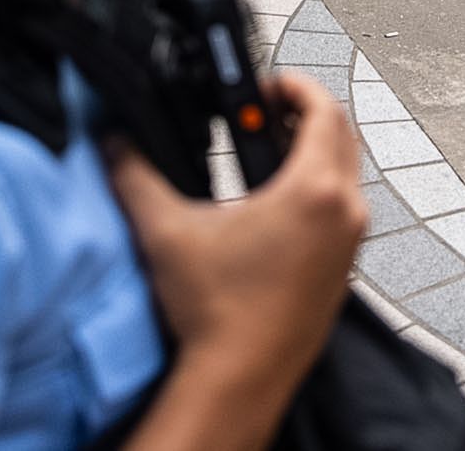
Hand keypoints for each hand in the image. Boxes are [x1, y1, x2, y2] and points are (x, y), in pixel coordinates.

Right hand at [109, 74, 364, 412]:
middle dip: (305, 113)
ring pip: (345, 176)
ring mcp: (349, 246)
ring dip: (313, 153)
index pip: (324, 110)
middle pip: (342, 136)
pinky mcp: (342, 272)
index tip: (267, 83)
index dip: (295, 85)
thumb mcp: (166, 230)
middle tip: (265, 109)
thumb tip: (115, 145)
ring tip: (267, 151)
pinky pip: (341, 212)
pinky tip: (274, 205)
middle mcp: (344, 214)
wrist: (238, 380)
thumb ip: (134, 175)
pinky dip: (317, 192)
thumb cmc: (216, 314)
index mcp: (314, 191)